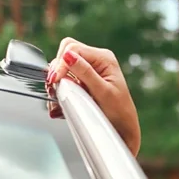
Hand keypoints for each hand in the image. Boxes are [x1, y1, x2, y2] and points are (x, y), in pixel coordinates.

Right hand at [46, 37, 140, 155]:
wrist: (123, 129)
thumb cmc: (119, 112)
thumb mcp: (103, 91)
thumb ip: (85, 72)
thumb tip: (68, 55)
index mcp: (104, 58)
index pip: (73, 48)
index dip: (61, 63)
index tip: (55, 80)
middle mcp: (95, 61)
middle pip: (65, 53)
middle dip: (57, 70)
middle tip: (56, 87)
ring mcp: (88, 70)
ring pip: (62, 67)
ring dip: (57, 81)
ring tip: (59, 97)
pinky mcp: (82, 82)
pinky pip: (64, 79)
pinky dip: (59, 89)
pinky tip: (61, 102)